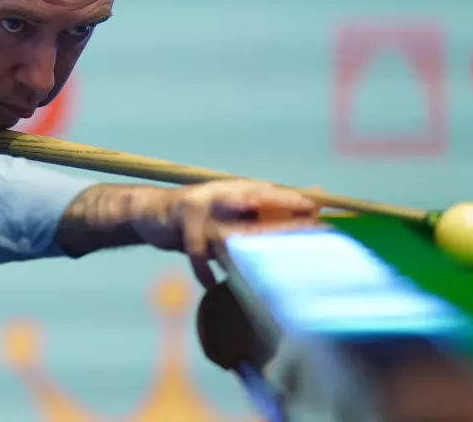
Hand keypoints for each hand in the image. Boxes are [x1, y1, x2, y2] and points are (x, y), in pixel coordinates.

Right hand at [55, 180, 317, 287]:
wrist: (152, 212)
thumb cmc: (202, 216)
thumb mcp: (235, 206)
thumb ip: (270, 205)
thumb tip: (316, 199)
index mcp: (239, 190)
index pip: (272, 194)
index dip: (295, 202)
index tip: (320, 216)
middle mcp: (223, 195)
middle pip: (258, 209)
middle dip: (282, 225)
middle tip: (307, 235)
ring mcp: (202, 208)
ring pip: (229, 231)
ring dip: (245, 247)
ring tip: (260, 265)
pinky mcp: (182, 223)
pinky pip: (196, 250)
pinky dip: (203, 268)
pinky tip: (210, 282)